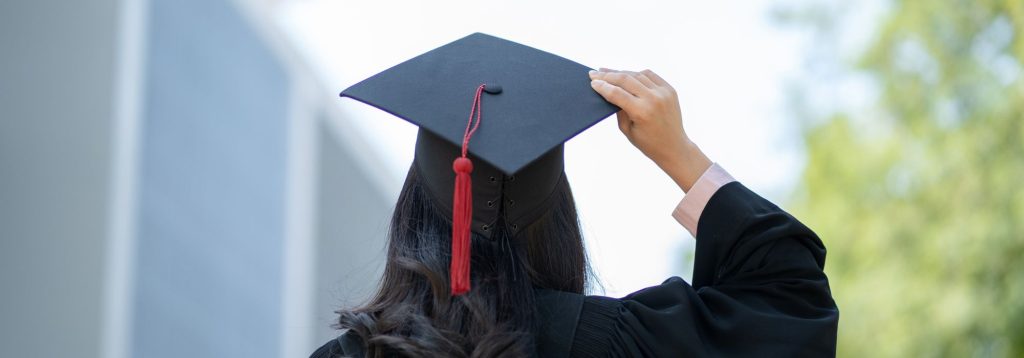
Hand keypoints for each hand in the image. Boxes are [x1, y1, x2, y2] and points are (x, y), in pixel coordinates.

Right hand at [589, 68, 711, 191]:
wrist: (674, 146)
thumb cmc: (649, 143)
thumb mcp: (627, 130)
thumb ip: (618, 110)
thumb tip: (609, 91)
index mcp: (642, 112)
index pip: (616, 93)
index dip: (602, 86)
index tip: (592, 82)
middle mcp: (654, 99)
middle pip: (625, 79)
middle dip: (607, 75)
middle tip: (594, 74)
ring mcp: (664, 92)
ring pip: (637, 74)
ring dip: (621, 72)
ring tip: (607, 72)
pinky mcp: (670, 89)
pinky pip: (650, 75)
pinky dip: (637, 73)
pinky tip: (626, 74)